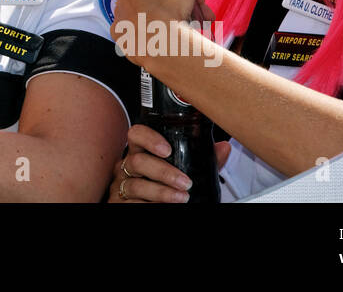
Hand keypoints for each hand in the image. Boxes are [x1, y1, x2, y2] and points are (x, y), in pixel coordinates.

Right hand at [109, 124, 230, 203]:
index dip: (149, 138)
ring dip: (161, 192)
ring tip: (181, 198)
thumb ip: (202, 161)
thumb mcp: (182, 172)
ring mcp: (122, 185)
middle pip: (138, 161)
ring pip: (136, 185)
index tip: (167, 149)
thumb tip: (223, 148)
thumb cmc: (164, 187)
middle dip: (163, 172)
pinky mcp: (119, 202)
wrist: (151, 207)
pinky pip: (132, 203)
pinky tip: (163, 206)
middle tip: (184, 182)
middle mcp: (127, 166)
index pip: (136, 134)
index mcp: (141, 152)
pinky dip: (150, 205)